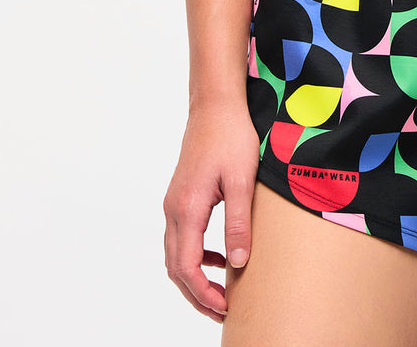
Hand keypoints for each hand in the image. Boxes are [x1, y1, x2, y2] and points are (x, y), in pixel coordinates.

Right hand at [162, 94, 259, 321]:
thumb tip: (239, 264)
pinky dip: (197, 256)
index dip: (203, 294)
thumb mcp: (242, 180)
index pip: (187, 267)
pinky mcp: (182, 196)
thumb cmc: (231, 136)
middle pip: (176, 268)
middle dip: (197, 294)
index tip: (225, 308)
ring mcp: (175, 203)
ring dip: (195, 277)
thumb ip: (238, 223)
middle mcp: (174, 209)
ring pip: (176, 254)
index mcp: (188, 208)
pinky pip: (182, 238)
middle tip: (224, 311)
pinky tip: (221, 257)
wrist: (215, 105)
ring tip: (222, 293)